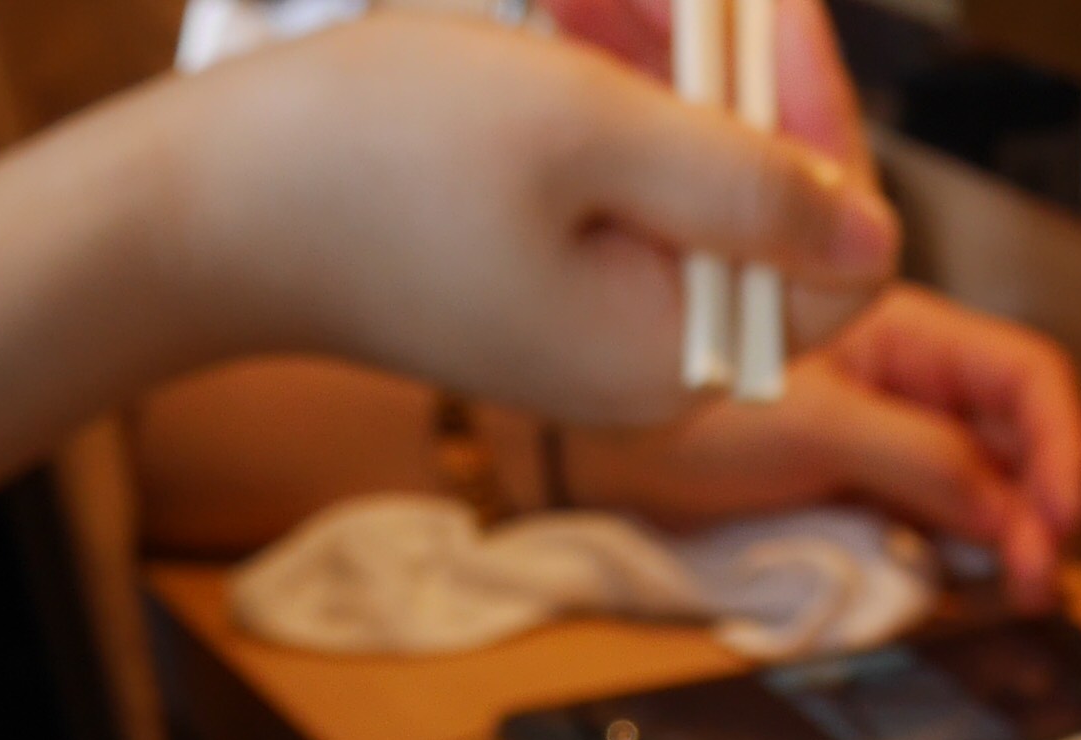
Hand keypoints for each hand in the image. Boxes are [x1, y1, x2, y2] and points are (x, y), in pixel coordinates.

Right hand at [159, 17, 895, 429]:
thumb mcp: (587, 128)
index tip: (765, 12)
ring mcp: (595, 327)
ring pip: (689, 179)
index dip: (820, 117)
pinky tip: (548, 33)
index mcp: (677, 353)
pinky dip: (598, 102)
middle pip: (766, 205)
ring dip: (655, 73)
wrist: (205, 206)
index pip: (842, 249)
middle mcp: (650, 364)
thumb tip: (875, 231)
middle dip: (723, 80)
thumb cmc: (375, 158)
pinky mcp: (543, 285)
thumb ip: (748, 178)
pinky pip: (616, 186)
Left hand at [558, 287, 1080, 605]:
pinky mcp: (866, 489)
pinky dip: (967, 556)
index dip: (1058, 443)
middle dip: (1041, 506)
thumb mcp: (811, 427)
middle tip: (1034, 576)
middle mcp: (910, 383)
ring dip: (1010, 540)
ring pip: (986, 487)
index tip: (1060, 514)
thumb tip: (999, 502)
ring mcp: (891, 438)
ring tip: (1014, 590)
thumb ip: (914, 456)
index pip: (1022, 377)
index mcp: (904, 335)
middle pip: (1016, 439)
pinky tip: (972, 586)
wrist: (603, 451)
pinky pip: (940, 521)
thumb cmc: (687, 409)